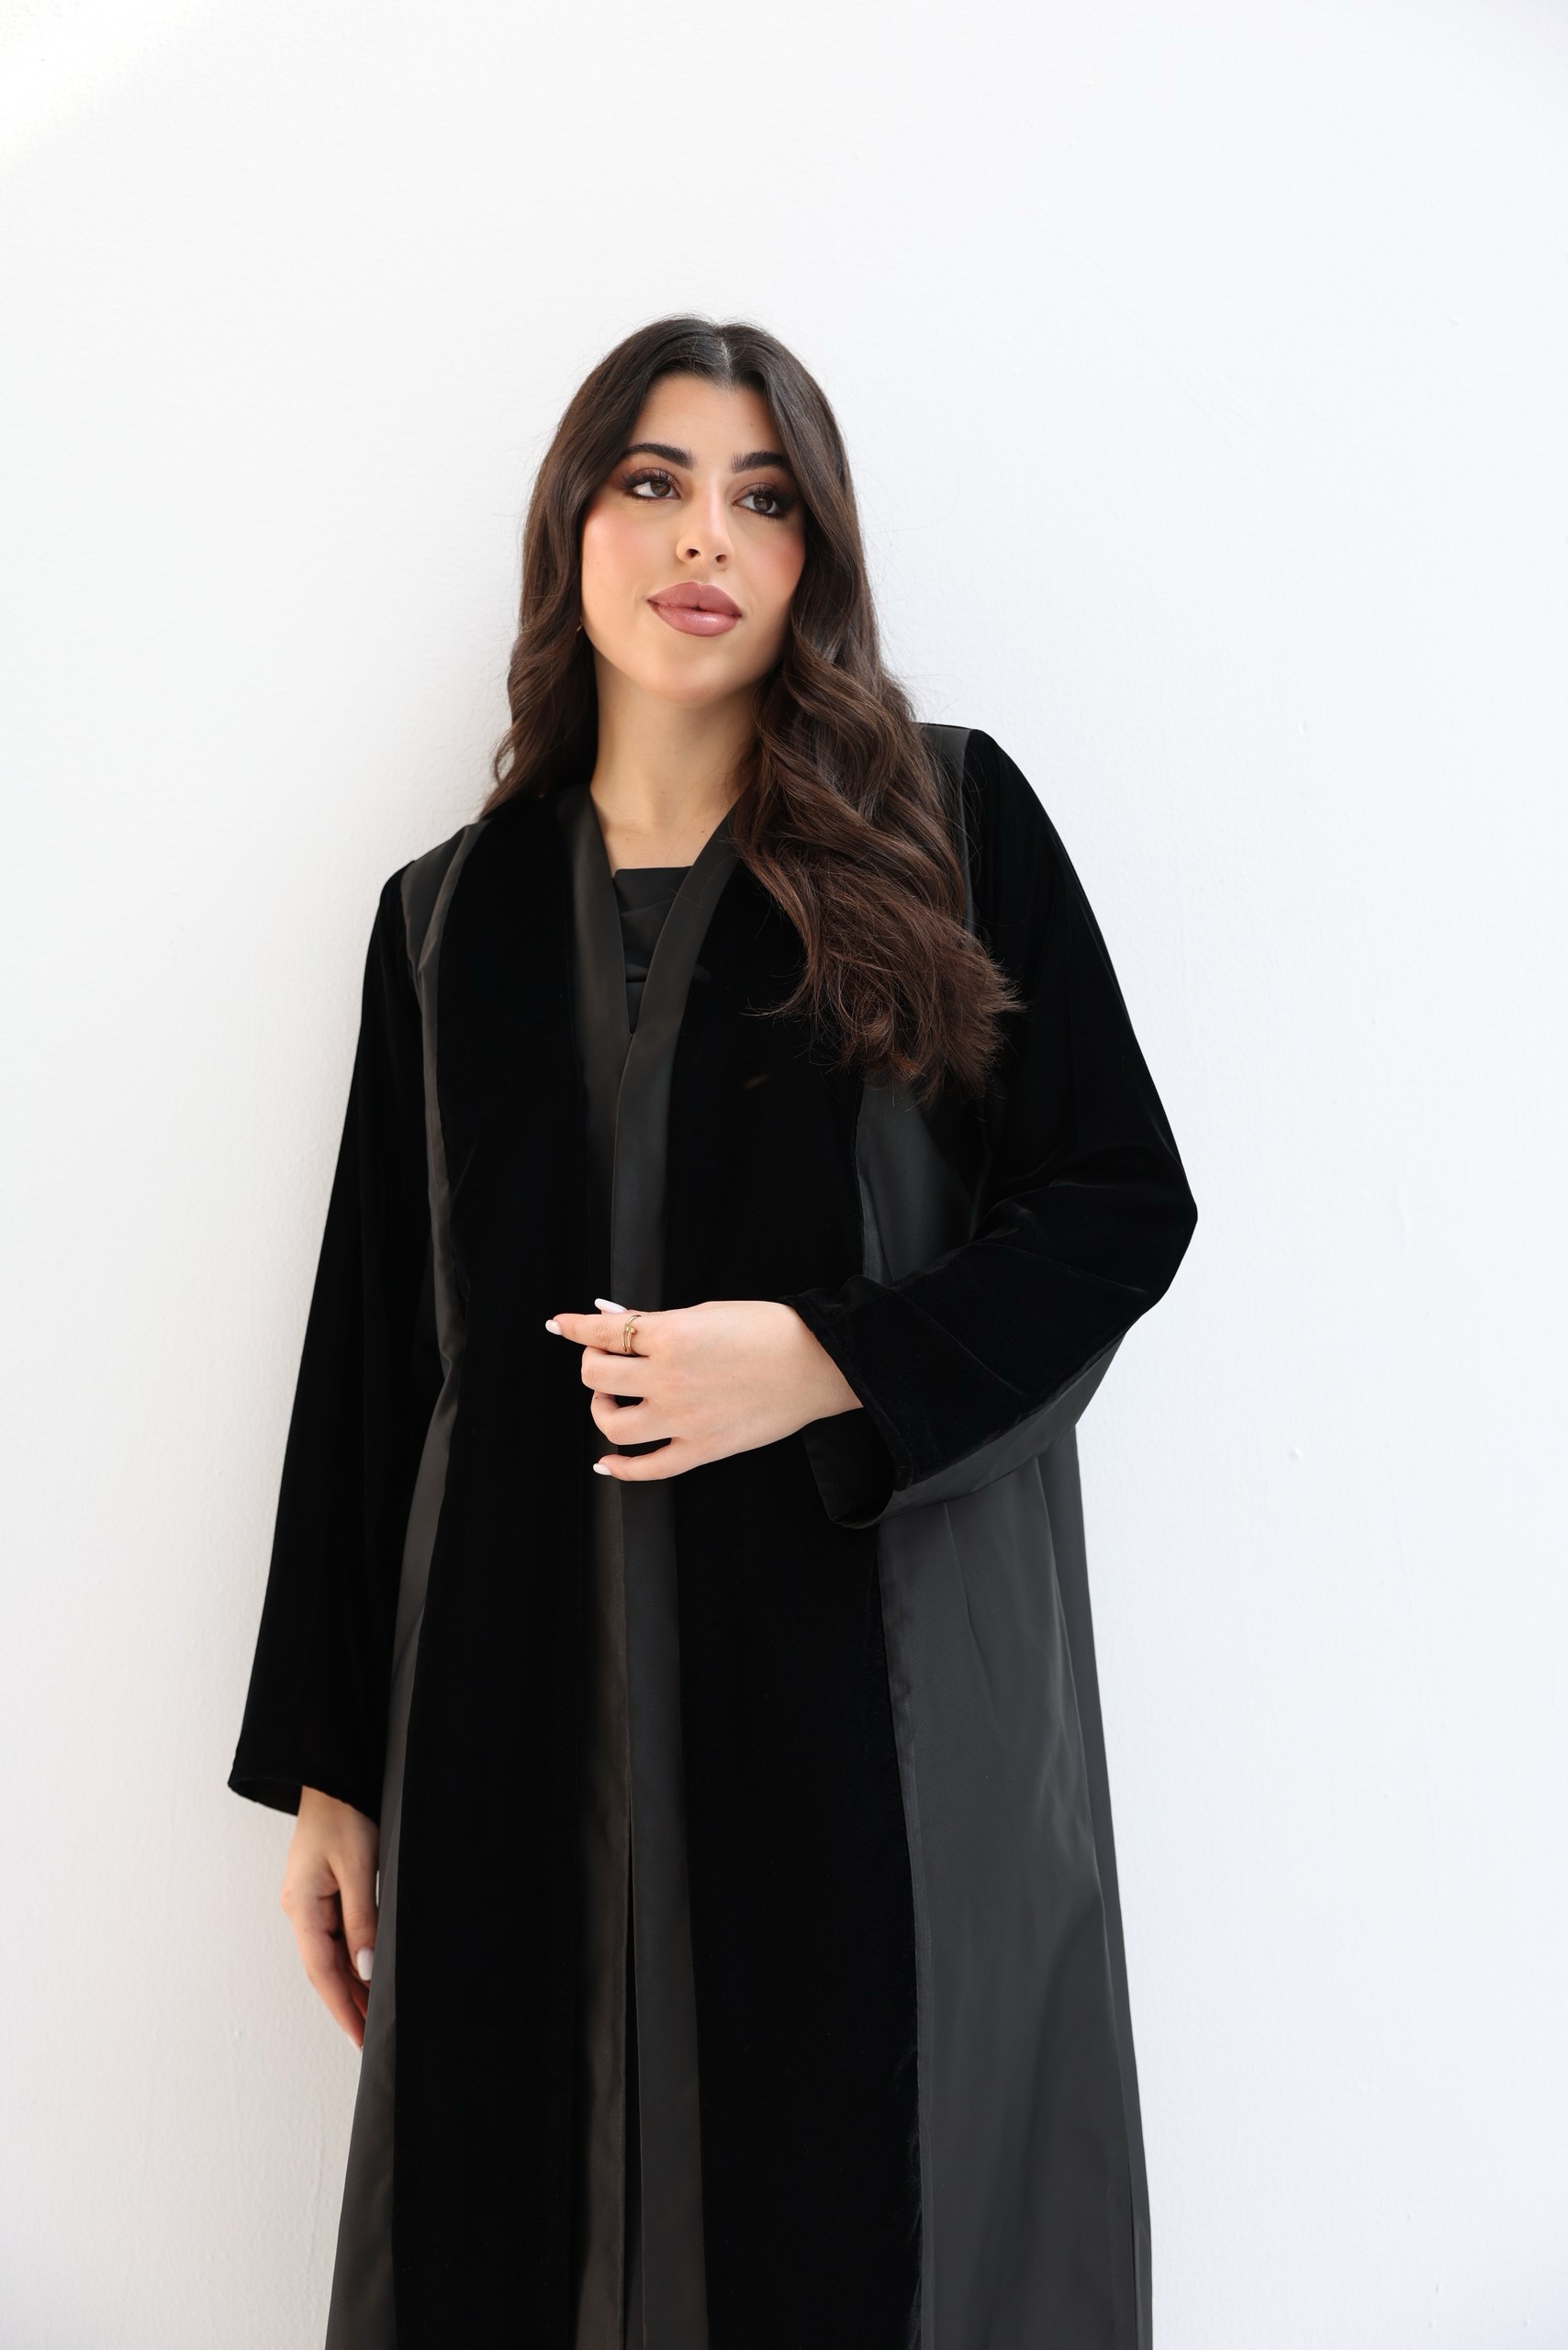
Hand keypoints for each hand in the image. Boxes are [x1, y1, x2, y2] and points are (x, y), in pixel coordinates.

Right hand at [280, 1788, 379, 2047]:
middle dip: (347, 2005)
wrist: (333, 1775)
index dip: (343, 2008)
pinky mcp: (321, 1893)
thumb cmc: (344, 1813)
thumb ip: (361, 1919)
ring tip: (374, 2017)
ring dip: (351, 1986)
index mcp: (301, 1907)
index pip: (322, 1972)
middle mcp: (299, 1911)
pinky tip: (368, 1975)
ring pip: (330, 1957)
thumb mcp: (357, 1866)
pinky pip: (335, 1937)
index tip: (360, 2038)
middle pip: (323, 1971)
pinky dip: (352, 1960)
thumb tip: (366, 1970)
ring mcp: (308, 1903)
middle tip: (371, 2039)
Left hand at [545, 1296, 862, 1481]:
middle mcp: (667, 1378)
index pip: (602, 1332)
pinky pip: (647, 1468)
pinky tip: (608, 1460)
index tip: (560, 1325)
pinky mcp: (701, 1449)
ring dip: (601, 1409)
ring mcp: (682, 1418)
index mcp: (669, 1334)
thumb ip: (655, 1320)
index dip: (574, 1327)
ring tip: (612, 1401)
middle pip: (597, 1376)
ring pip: (612, 1424)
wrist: (817, 1364)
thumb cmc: (767, 1329)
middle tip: (606, 1361)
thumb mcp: (705, 1312)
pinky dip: (620, 1468)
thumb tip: (612, 1317)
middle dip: (593, 1364)